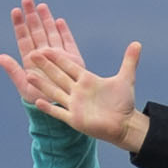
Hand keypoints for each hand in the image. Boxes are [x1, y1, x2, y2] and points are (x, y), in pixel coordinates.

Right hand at [2, 0, 145, 145]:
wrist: (124, 125)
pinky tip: (37, 102)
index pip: (70, 66)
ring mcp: (75, 105)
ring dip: (42, 85)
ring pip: (55, 92)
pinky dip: (49, 108)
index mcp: (86, 80)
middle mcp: (78, 91)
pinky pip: (59, 112)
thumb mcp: (126, 79)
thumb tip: (138, 43)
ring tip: (28, 76)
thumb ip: (129, 61)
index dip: (58, 57)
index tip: (46, 47)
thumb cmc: (123, 103)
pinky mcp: (75, 119)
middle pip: (59, 76)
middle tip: (32, 54)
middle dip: (46, 66)